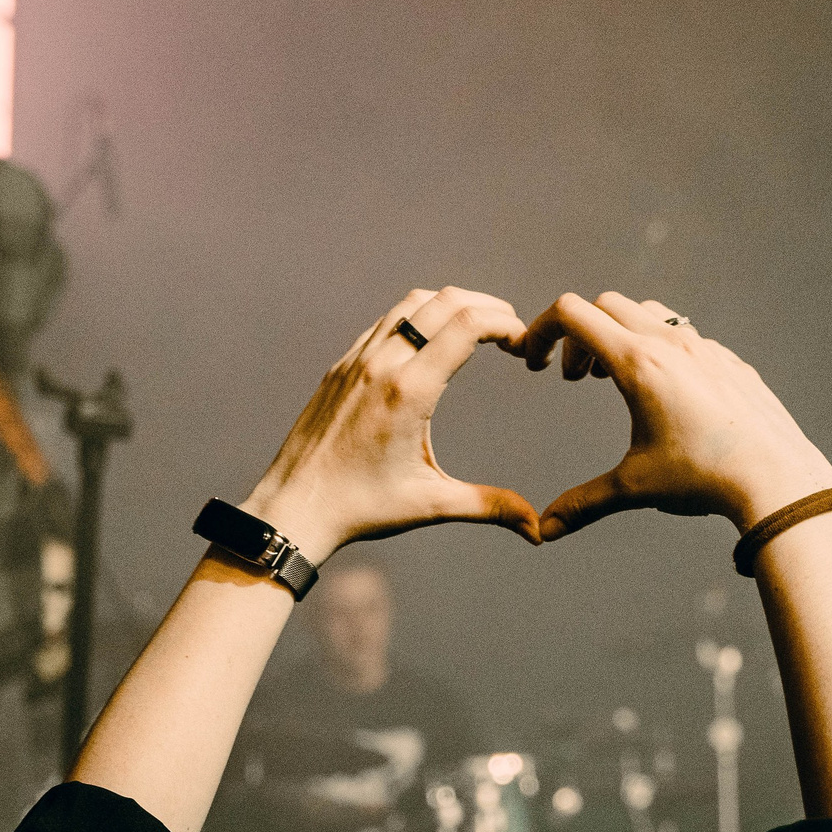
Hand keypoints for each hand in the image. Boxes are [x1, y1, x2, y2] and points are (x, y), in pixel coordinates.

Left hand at [240, 288, 539, 562]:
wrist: (293, 507)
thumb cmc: (360, 509)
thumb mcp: (430, 505)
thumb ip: (489, 506)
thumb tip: (539, 530)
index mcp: (409, 390)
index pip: (467, 324)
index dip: (505, 323)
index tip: (523, 345)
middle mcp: (382, 363)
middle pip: (444, 300)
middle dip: (487, 306)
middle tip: (511, 331)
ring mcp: (356, 360)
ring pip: (411, 303)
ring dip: (451, 306)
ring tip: (478, 330)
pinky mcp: (340, 367)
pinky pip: (384, 323)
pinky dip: (417, 318)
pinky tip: (432, 344)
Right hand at [520, 292, 831, 540]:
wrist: (778, 478)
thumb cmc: (704, 478)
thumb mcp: (634, 488)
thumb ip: (583, 504)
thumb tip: (544, 533)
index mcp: (638, 362)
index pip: (573, 313)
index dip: (541, 329)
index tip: (535, 363)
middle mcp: (671, 343)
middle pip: (605, 305)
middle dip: (579, 335)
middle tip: (576, 379)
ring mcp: (705, 347)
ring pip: (647, 313)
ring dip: (620, 335)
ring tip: (614, 380)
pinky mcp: (730, 361)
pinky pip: (685, 335)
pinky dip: (659, 349)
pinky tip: (666, 396)